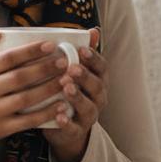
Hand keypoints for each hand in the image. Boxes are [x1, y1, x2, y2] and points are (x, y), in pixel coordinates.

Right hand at [0, 27, 91, 156]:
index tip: (51, 45)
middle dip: (45, 69)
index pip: (7, 58)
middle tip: (63, 62)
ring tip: (67, 80)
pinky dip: (46, 113)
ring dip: (49, 89)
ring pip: (26, 99)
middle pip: (19, 78)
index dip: (31, 51)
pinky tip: (61, 106)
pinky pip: (27, 121)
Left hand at [40, 29, 107, 161]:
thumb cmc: (70, 91)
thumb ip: (84, 53)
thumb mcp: (77, 72)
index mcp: (98, 80)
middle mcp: (98, 98)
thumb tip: (94, 30)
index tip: (81, 49)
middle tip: (71, 68)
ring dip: (77, 97)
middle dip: (85, 76)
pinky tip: (58, 115)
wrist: (66, 129)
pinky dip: (67, 122)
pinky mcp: (75, 131)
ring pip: (88, 107)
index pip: (102, 67)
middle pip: (97, 86)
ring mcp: (88, 116)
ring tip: (66, 87)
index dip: (93, 58)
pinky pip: (73, 128)